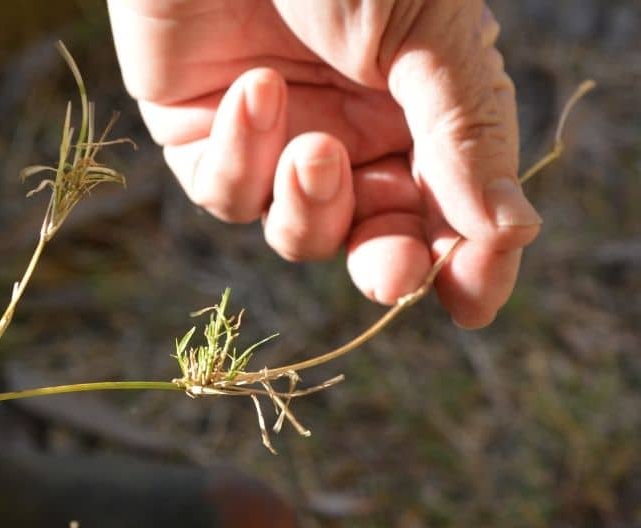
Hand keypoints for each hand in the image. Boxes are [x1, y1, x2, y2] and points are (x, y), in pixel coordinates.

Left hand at [107, 0, 540, 327]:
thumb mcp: (428, 35)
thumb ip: (465, 134)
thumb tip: (514, 230)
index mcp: (419, 113)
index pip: (452, 214)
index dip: (467, 264)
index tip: (473, 299)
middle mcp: (352, 134)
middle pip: (374, 242)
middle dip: (386, 267)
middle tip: (394, 272)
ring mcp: (278, 142)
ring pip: (298, 231)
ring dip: (310, 206)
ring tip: (314, 148)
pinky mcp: (206, 136)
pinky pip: (224, 190)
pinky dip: (240, 157)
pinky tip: (254, 91)